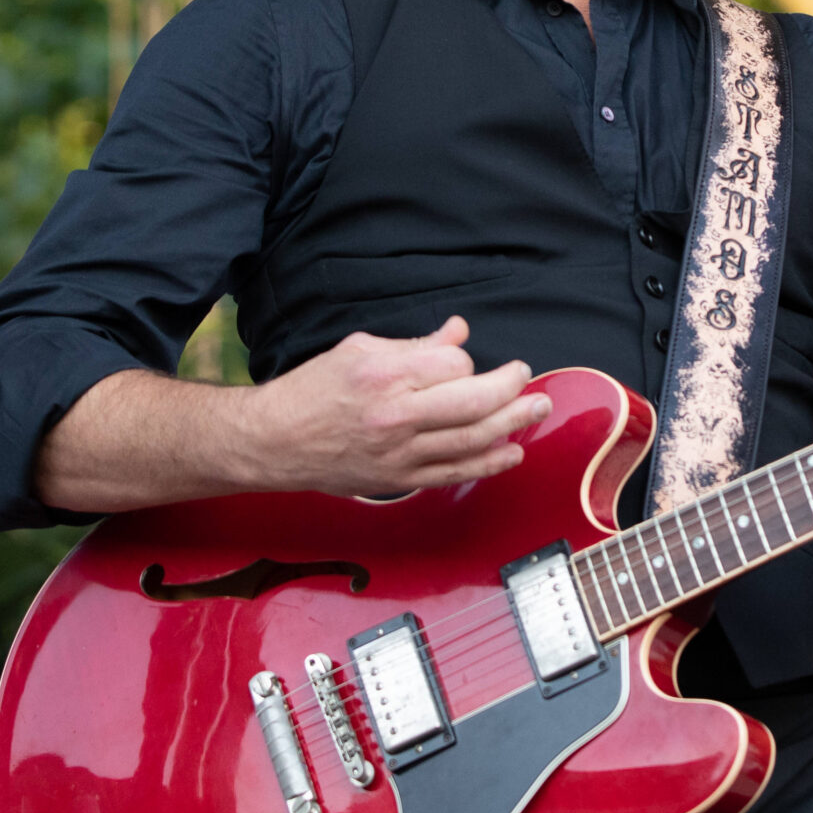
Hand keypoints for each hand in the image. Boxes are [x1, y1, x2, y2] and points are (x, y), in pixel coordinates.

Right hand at [235, 317, 549, 496]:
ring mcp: (399, 452)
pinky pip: (454, 472)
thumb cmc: (312, 391)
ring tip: (538, 409)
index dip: (466, 360)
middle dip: (511, 388)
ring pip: (471, 439)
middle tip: (528, 378)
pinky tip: (511, 452)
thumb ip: (414, 344)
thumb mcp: (358, 350)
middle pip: (473, 402)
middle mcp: (395, 414)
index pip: (452, 363)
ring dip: (513, 424)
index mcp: (384, 374)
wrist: (274, 441)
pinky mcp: (399, 479)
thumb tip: (458, 333)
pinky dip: (488, 463)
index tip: (463, 361)